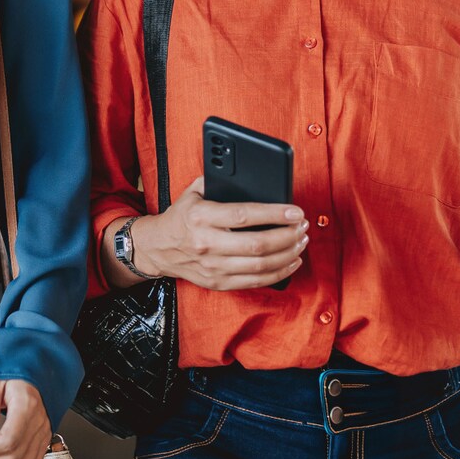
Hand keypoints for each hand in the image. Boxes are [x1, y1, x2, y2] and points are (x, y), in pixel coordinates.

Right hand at [130, 177, 306, 290]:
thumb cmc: (182, 216)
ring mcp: (213, 266)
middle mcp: (208, 243)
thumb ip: (219, 181)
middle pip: (257, 244)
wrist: (158, 248)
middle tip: (302, 226)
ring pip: (260, 265)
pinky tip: (291, 261)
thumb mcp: (193, 192)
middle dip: (287, 236)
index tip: (295, 211)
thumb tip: (253, 176)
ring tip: (301, 241)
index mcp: (201, 217)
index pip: (244, 215)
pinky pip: (255, 281)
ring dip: (287, 253)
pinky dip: (279, 272)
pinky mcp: (218, 282)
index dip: (274, 214)